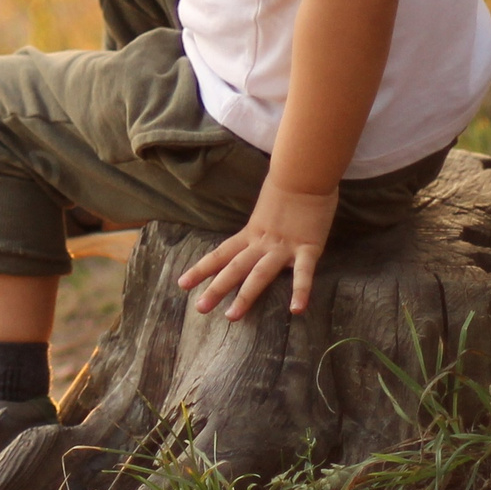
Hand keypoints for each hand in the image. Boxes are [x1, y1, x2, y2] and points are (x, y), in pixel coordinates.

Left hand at [176, 180, 339, 319]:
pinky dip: (301, 291)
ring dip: (246, 296)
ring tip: (232, 316)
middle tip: (199, 308)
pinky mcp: (308, 248)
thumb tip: (256, 236)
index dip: (201, 269)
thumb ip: (260, 226)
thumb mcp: (264, 209)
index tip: (181, 284)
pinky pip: (304, 273)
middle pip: (235, 268)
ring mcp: (284, 246)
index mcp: (250, 233)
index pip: (220, 253)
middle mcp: (262, 243)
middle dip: (216, 288)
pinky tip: (297, 310)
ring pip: (260, 274)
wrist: (304, 173)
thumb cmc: (287, 187)